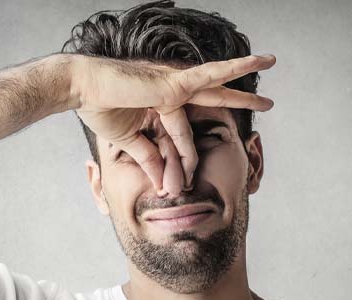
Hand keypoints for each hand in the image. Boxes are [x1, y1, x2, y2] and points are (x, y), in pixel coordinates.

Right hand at [69, 54, 275, 193]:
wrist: (81, 91)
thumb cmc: (99, 109)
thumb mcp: (129, 140)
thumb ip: (148, 156)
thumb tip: (160, 181)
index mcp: (161, 104)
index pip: (184, 132)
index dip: (184, 160)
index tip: (179, 185)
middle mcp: (171, 90)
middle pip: (212, 96)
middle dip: (238, 98)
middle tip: (264, 101)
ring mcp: (173, 84)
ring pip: (217, 83)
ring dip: (244, 78)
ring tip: (270, 61)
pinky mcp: (172, 83)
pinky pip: (207, 77)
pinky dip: (229, 70)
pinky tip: (251, 61)